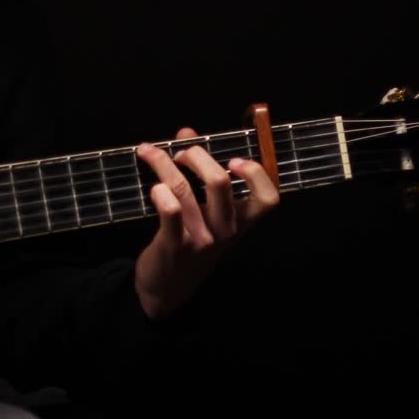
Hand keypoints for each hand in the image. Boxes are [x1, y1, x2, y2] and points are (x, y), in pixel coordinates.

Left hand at [133, 127, 279, 319]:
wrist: (168, 287)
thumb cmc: (190, 240)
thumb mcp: (204, 211)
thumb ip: (198, 170)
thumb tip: (186, 132)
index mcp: (241, 221)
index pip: (269, 198)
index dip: (256, 174)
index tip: (234, 159)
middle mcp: (226, 230)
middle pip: (219, 182)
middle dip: (197, 155)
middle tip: (181, 152)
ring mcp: (201, 239)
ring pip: (184, 190)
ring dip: (163, 164)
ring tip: (150, 153)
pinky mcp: (175, 246)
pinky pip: (170, 213)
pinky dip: (161, 193)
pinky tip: (154, 186)